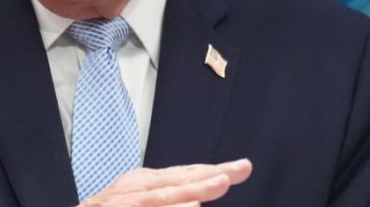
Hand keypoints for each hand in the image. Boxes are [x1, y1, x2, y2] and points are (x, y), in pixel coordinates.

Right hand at [78, 158, 252, 206]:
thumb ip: (168, 193)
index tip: (243, 168)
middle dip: (205, 178)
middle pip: (176, 182)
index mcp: (146, 183)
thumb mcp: (141, 196)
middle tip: (233, 173)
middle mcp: (136, 189)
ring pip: (159, 198)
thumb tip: (198, 199)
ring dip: (183, 196)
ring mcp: (127, 202)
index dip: (214, 170)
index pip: (186, 174)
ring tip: (210, 191)